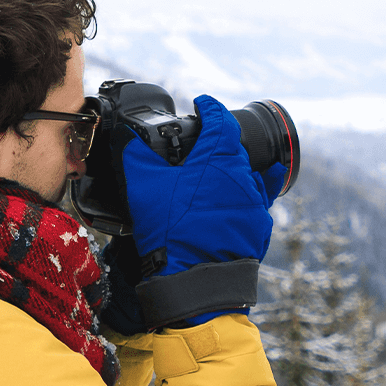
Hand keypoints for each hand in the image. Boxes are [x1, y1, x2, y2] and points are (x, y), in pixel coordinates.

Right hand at [107, 95, 285, 329]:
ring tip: (218, 169)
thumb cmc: (171, 231)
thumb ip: (135, 155)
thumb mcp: (144, 188)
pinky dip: (251, 191)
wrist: (197, 281)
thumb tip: (126, 136)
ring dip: (234, 166)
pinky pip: (259, 200)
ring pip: (249, 172)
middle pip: (236, 146)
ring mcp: (255, 202)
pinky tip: (247, 190)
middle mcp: (243, 175)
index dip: (210, 107)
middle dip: (220, 139)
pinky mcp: (260, 226)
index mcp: (218, 159)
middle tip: (202, 141)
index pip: (220, 120)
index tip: (202, 104)